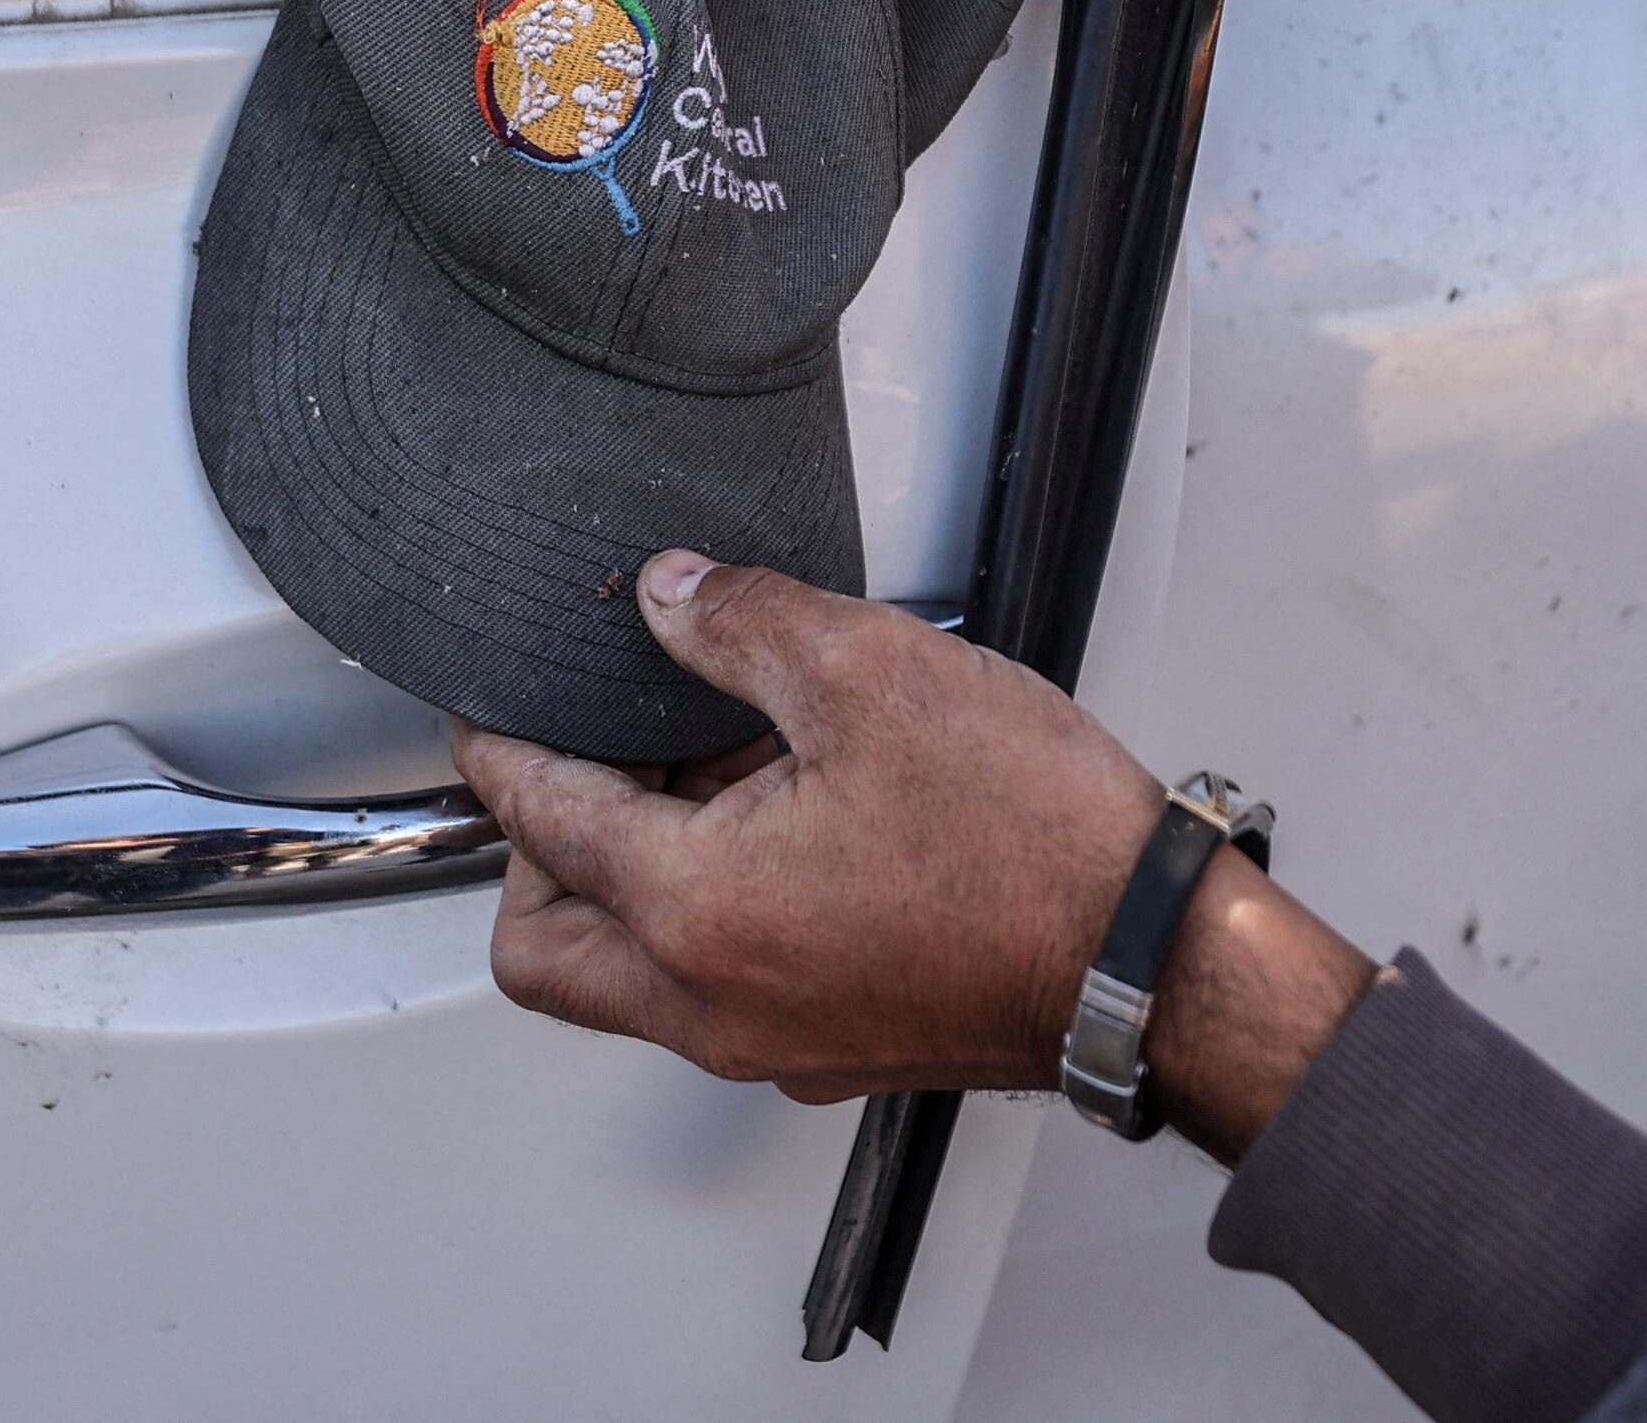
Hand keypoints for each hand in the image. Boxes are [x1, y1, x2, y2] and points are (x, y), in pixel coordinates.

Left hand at [450, 553, 1377, 1160]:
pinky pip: (713, 991)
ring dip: (633, 880)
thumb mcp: (875, 672)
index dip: (504, 749)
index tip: (493, 713)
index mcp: (696, 913)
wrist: (1153, 961)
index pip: (540, 824)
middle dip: (539, 849)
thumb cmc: (1037, 842)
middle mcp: (712, 1004)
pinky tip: (779, 826)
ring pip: (629, 977)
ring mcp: (771, 1044)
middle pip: (544, 948)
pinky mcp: (831, 1049)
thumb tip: (670, 596)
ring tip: (709, 773)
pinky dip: (706, 917)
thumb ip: (741, 623)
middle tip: (593, 759)